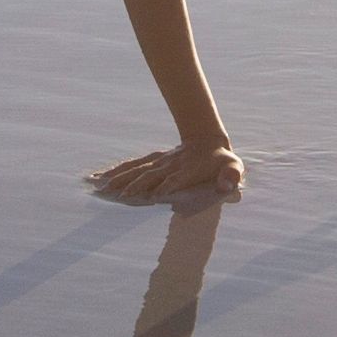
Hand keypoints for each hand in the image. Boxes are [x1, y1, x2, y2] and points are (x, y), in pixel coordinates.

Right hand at [85, 141, 246, 203]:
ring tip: (102, 186)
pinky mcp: (154, 160)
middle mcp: (171, 165)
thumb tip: (228, 184)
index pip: (174, 179)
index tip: (150, 197)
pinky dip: (118, 170)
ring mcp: (160, 162)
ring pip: (137, 169)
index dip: (164, 187)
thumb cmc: (222, 160)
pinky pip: (133, 165)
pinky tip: (102, 176)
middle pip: (149, 174)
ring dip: (120, 177)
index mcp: (189, 170)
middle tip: (118, 195)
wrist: (209, 139)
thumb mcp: (234, 167)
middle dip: (134, 184)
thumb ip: (232, 175)